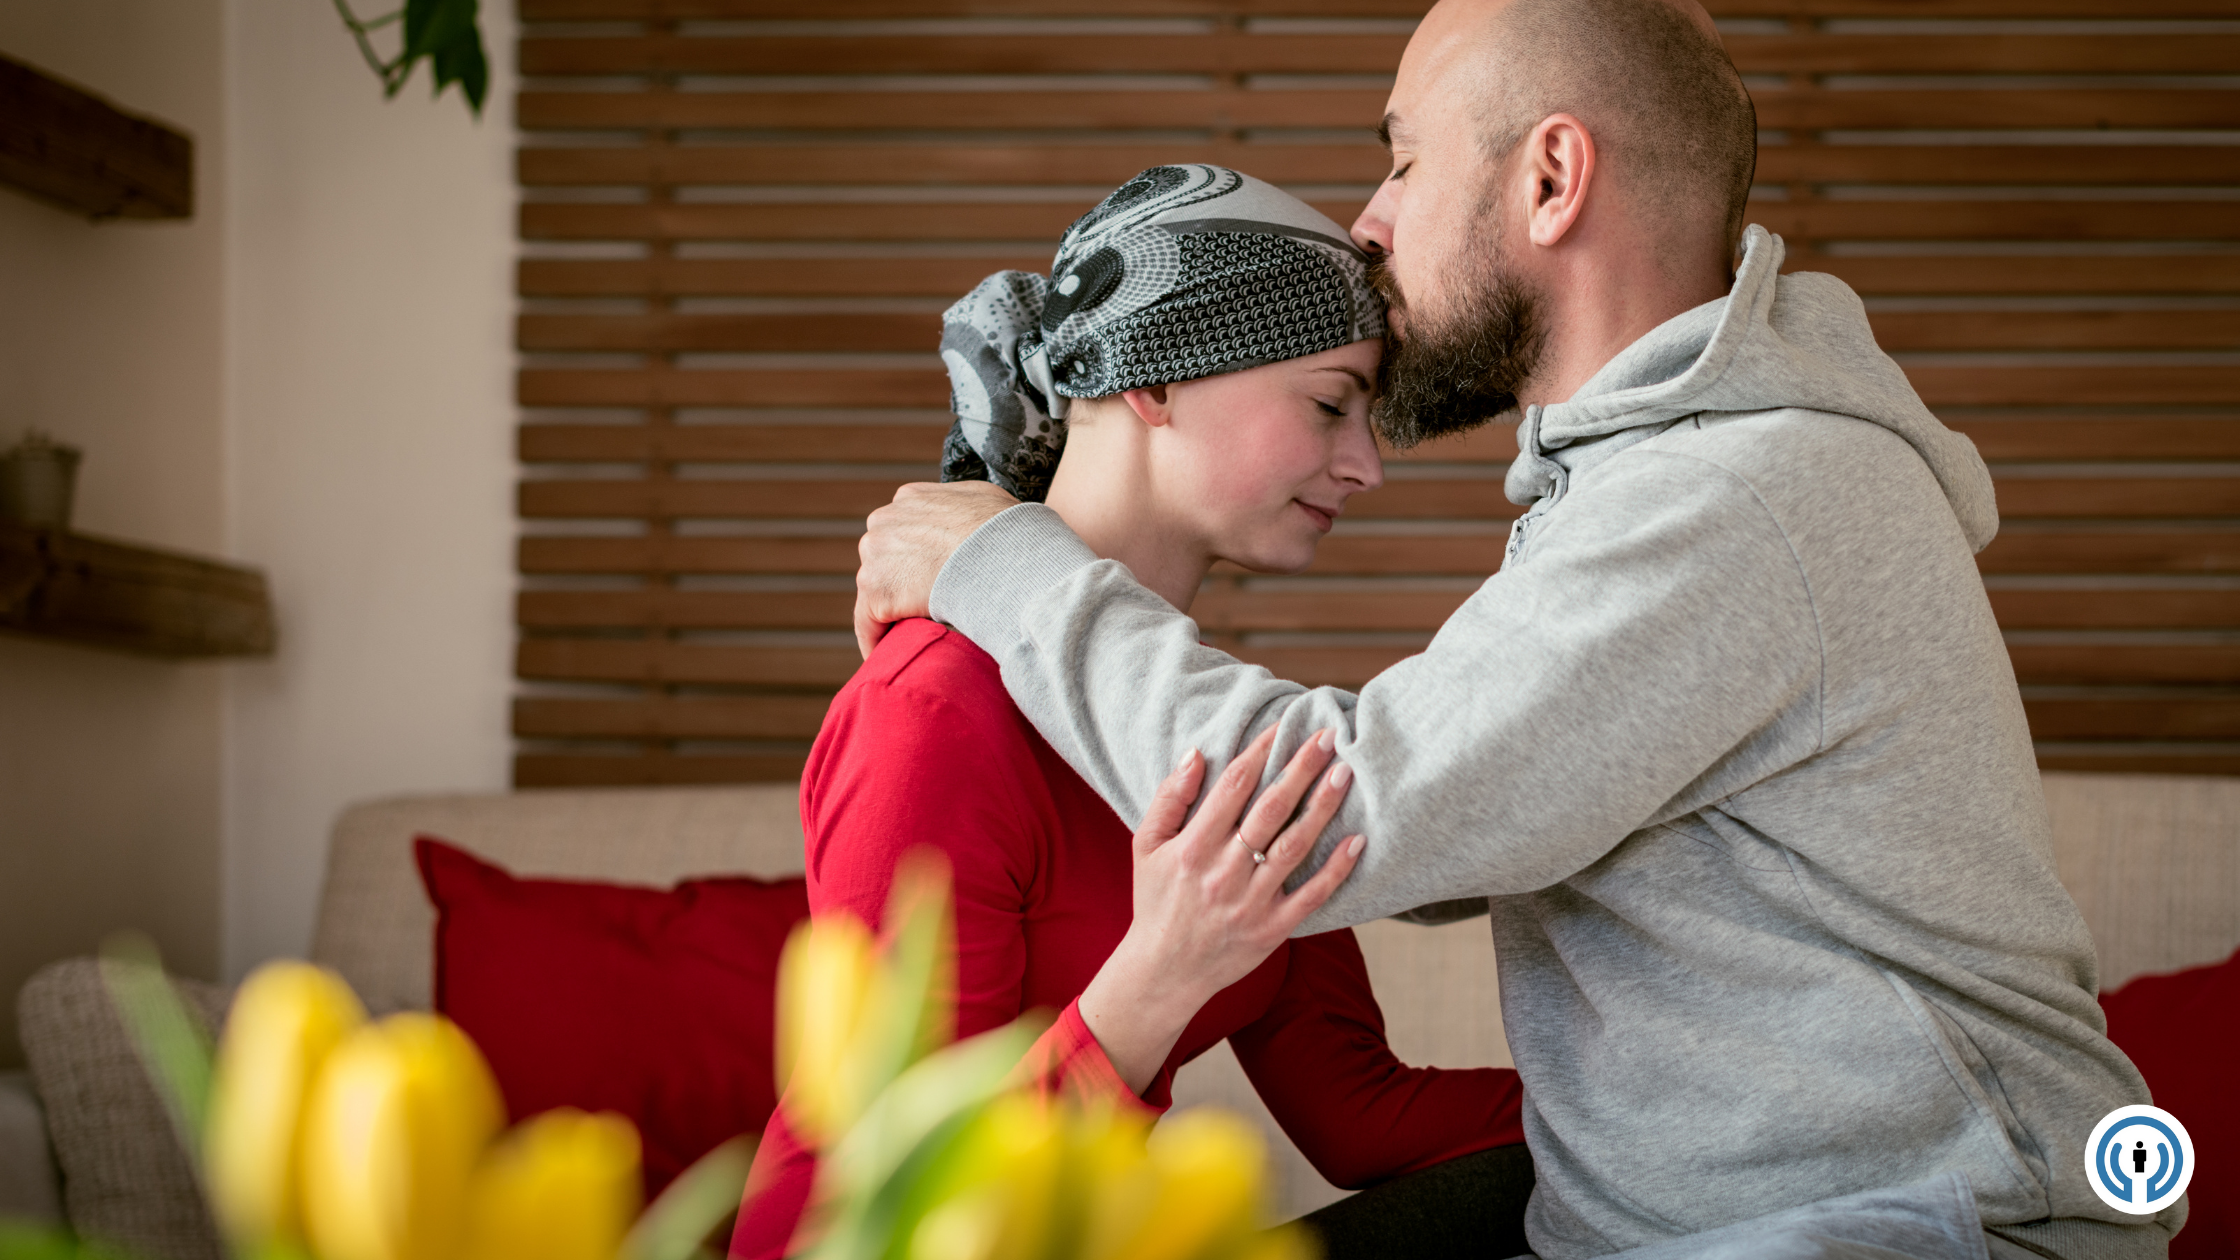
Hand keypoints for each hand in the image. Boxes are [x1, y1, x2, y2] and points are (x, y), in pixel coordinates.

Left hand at [854, 481, 1017, 657]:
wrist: (1003, 553)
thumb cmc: (1008, 531)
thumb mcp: (986, 500)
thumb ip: (965, 507)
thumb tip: (973, 524)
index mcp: (909, 499)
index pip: (901, 533)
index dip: (913, 560)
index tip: (925, 581)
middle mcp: (884, 521)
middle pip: (884, 561)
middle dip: (900, 583)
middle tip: (922, 611)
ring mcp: (875, 555)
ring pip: (875, 592)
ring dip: (891, 613)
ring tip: (911, 636)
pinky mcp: (875, 590)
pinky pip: (869, 623)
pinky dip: (876, 640)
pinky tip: (889, 656)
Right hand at [1075, 725, 1365, 1094]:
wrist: (1163, 972)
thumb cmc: (1155, 902)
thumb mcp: (1145, 846)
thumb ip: (1169, 799)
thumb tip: (1196, 754)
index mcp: (1193, 846)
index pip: (1234, 786)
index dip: (1262, 751)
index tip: (1284, 726)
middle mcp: (1224, 870)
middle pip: (1271, 809)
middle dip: (1301, 768)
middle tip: (1329, 736)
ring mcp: (1251, 901)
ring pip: (1295, 845)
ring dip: (1322, 807)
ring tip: (1345, 773)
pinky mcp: (1273, 928)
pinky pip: (1312, 895)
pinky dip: (1336, 869)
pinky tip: (1357, 840)